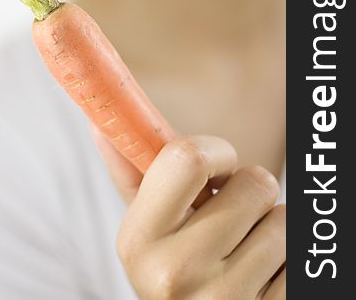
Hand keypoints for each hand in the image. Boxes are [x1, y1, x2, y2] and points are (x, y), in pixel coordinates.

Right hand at [89, 125, 285, 298]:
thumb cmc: (171, 267)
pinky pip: (302, 258)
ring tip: (244, 248)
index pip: (189, 158)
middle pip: (253, 184)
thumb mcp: (143, 225)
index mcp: (139, 240)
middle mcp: (177, 274)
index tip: (218, 167)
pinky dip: (288, 260)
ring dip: (271, 226)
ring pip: (283, 220)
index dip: (217, 151)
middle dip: (249, 191)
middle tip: (232, 215)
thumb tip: (97, 122)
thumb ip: (126, 170)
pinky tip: (262, 276)